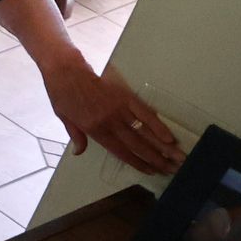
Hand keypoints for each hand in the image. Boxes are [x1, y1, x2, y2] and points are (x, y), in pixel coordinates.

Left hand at [39, 52, 185, 175]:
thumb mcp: (63, 117)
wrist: (65, 69)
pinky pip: (145, 113)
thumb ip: (76, 136)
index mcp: (94, 130)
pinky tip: (169, 136)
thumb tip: (79, 153)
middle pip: (138, 145)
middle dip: (157, 159)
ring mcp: (119, 109)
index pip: (121, 152)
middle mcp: (110, 122)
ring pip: (145, 132)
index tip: (151, 172)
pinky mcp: (125, 96)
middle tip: (173, 169)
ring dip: (163, 146)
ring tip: (178, 157)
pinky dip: (158, 125)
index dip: (137, 163)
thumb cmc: (61, 93)